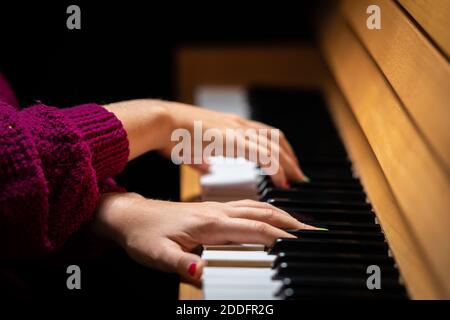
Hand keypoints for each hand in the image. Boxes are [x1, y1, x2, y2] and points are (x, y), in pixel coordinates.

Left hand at [93, 193, 314, 282]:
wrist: (129, 217)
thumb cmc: (143, 236)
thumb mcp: (158, 256)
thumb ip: (182, 265)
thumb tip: (204, 273)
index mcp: (209, 223)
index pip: (254, 230)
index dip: (279, 238)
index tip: (300, 245)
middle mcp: (216, 212)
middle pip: (261, 212)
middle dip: (289, 221)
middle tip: (311, 231)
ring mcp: (214, 209)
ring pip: (255, 206)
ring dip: (279, 212)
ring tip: (298, 223)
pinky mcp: (211, 210)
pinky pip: (245, 205)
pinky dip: (264, 209)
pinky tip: (267, 215)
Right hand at [105, 99, 306, 187]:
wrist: (162, 122)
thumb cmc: (174, 135)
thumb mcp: (194, 149)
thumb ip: (204, 158)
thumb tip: (207, 166)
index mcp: (231, 126)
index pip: (265, 135)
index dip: (278, 151)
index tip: (286, 167)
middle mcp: (238, 125)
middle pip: (276, 138)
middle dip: (291, 158)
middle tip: (300, 176)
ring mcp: (236, 130)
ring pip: (274, 146)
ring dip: (288, 164)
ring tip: (296, 181)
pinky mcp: (232, 140)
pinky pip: (262, 155)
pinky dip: (275, 169)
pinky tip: (280, 182)